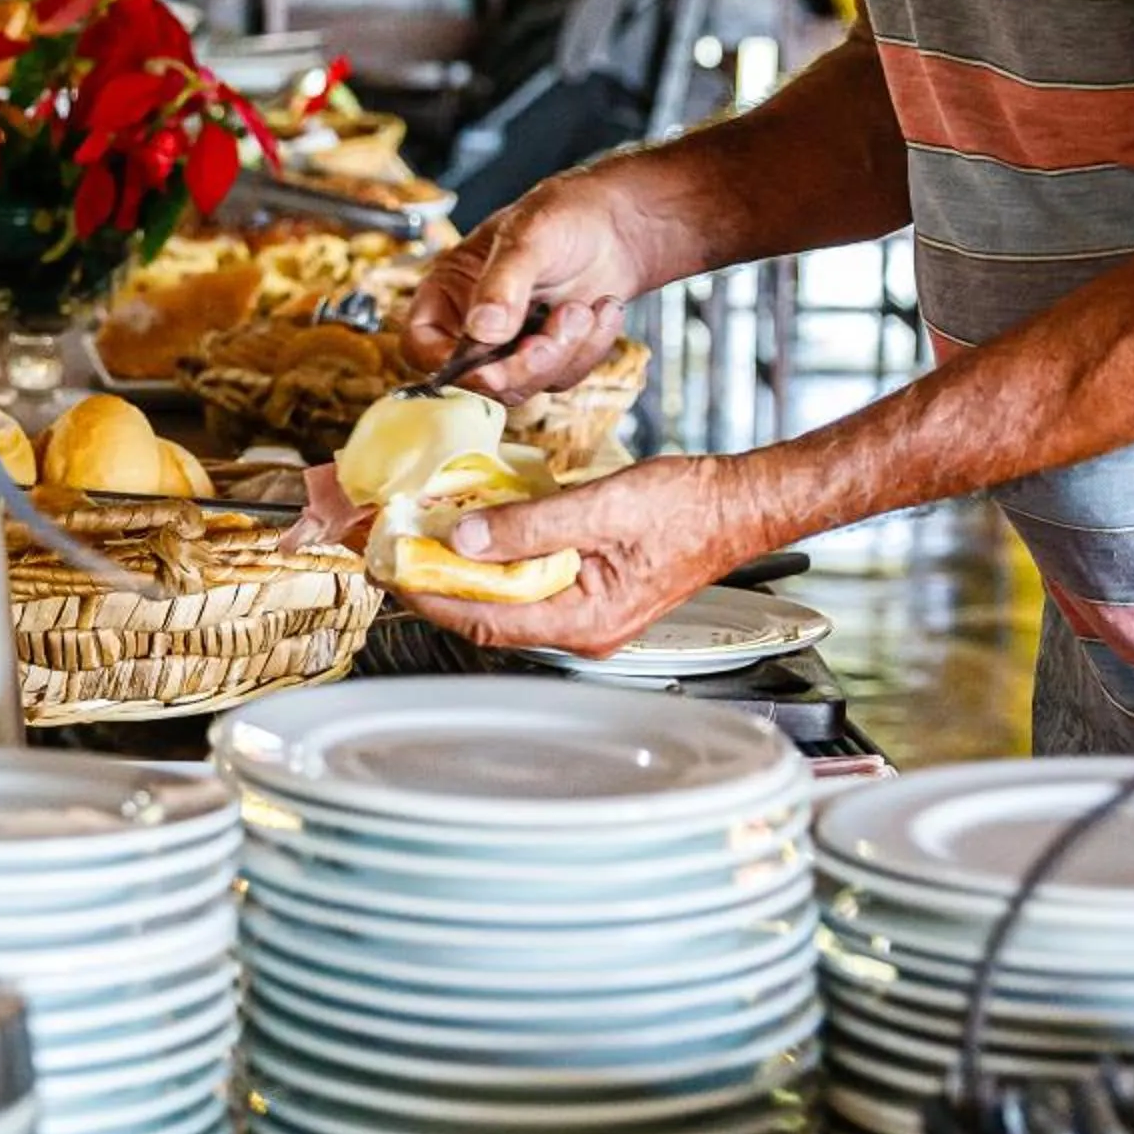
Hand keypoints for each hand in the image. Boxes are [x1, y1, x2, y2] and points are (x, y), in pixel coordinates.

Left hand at [398, 455, 779, 656]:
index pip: (484, 620)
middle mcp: (583, 629)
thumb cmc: (691, 509)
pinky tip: (479, 529)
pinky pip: (531, 581)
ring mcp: (588, 613)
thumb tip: (464, 538)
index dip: (430, 596)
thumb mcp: (603, 506)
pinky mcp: (592, 590)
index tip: (392, 567)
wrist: (742, 503)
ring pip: (507, 598)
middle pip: (489, 614)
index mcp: (585, 621)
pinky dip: (499, 557)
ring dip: (465, 568)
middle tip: (397, 546)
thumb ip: (530, 525)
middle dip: (438, 581)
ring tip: (425, 535)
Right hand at [401, 172, 648, 400]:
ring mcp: (511, 346)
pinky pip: (563, 378)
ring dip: (562, 354)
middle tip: (552, 335)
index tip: (487, 366)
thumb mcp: (528, 235)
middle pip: (476, 379)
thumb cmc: (564, 213)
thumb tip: (482, 328)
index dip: (448, 364)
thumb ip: (503, 283)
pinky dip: (589, 349)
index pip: (421, 344)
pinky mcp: (550, 358)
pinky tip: (600, 311)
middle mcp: (473, 325)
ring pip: (523, 386)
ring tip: (582, 310)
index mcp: (448, 291)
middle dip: (523, 365)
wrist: (617, 223)